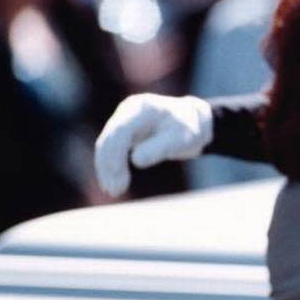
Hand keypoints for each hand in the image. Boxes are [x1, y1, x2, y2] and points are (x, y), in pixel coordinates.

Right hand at [94, 93, 213, 196]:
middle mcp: (128, 111)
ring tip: (114, 191)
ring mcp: (124, 119)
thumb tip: (136, 161)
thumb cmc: (189, 129)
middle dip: (109, 166)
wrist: (192, 120)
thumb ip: (160, 148)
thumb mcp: (181, 139)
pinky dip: (111, 166)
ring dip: (107, 169)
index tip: (118, 178)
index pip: (120, 131)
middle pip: (109, 139)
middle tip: (115, 191)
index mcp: (142, 108)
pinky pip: (111, 149)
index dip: (115, 155)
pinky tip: (113, 183)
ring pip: (106, 145)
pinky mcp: (123, 130)